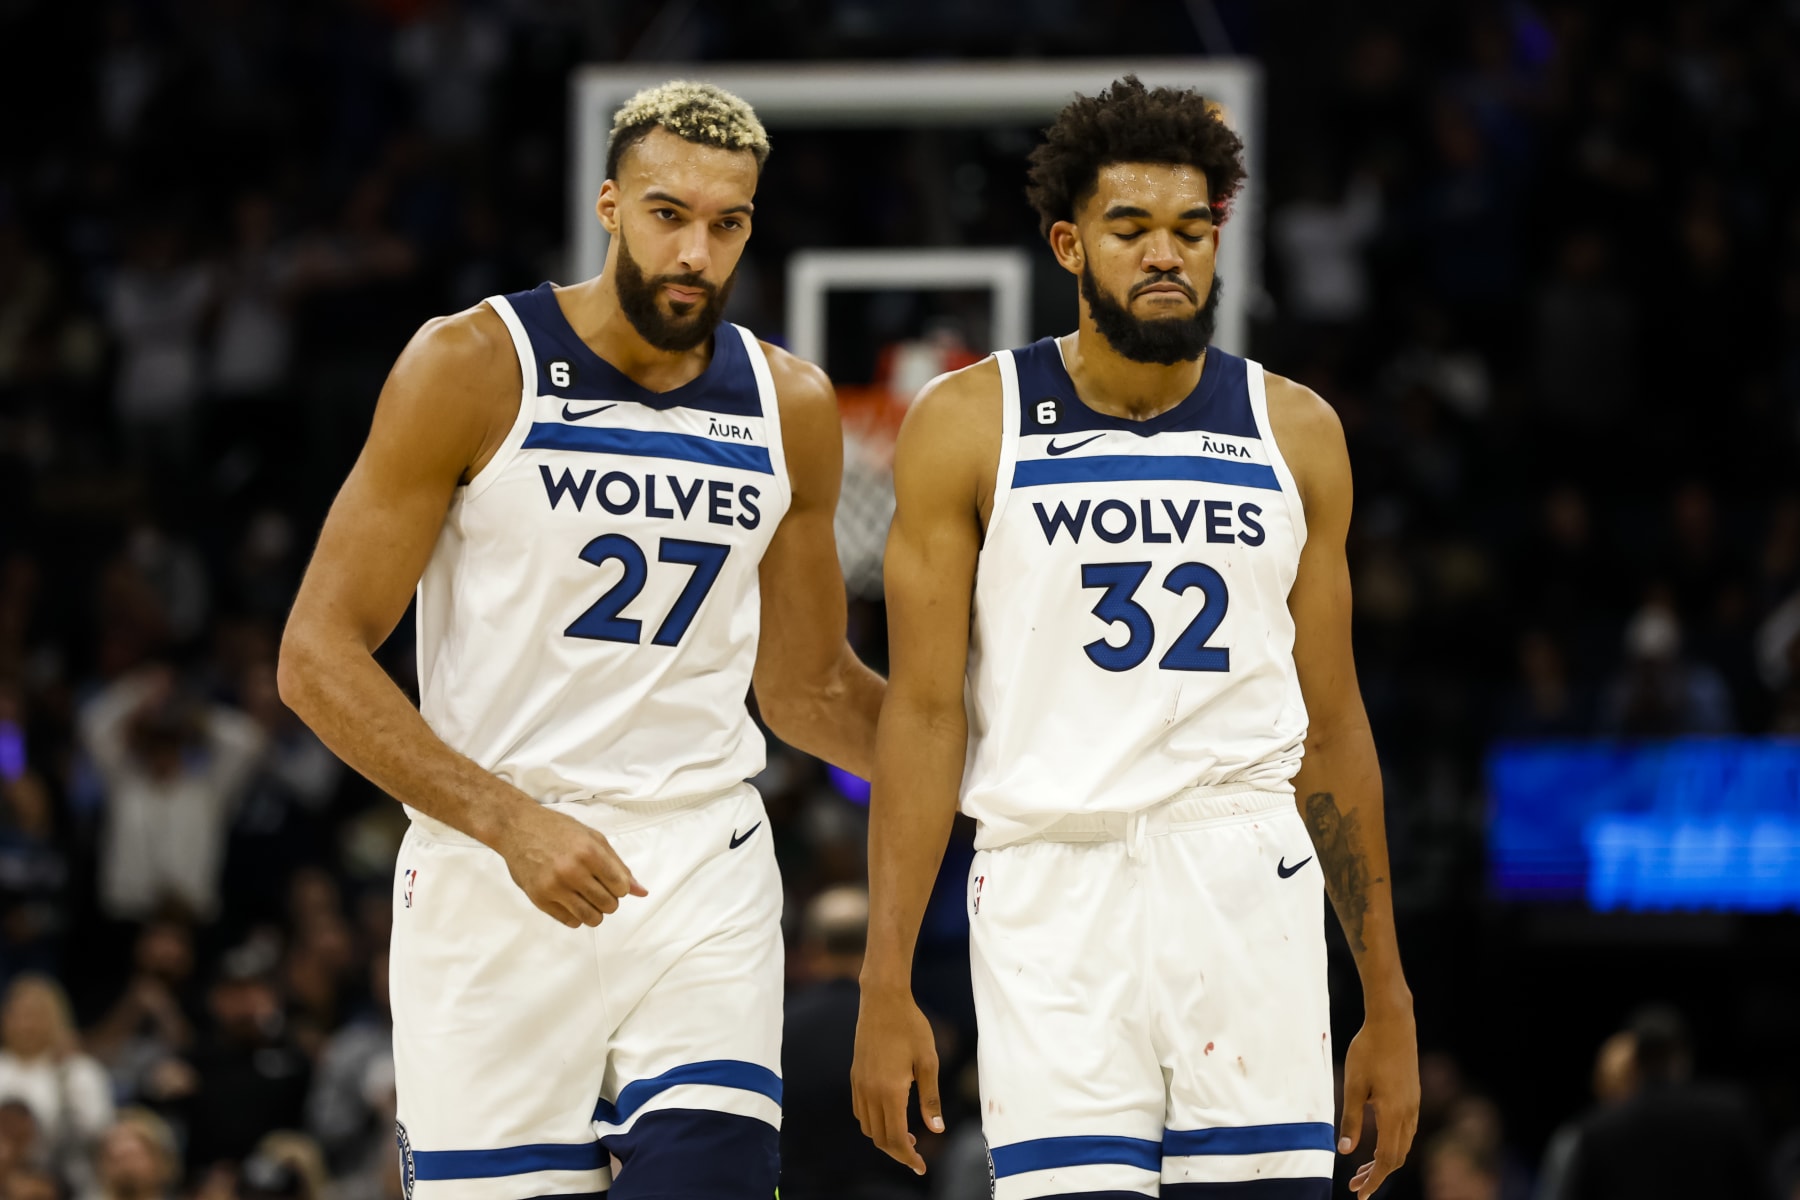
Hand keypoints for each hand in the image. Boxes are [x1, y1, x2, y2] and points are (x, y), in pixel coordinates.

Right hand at [492, 804, 646, 927]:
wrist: (518, 828)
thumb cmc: (558, 830)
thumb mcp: (593, 839)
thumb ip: (618, 866)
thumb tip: (642, 892)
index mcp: (589, 852)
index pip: (621, 887)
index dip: (620, 887)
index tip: (611, 881)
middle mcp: (572, 871)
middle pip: (609, 905)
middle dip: (609, 899)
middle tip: (598, 888)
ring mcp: (554, 887)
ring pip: (591, 918)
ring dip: (595, 911)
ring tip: (587, 897)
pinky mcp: (539, 899)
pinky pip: (570, 921)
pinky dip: (576, 916)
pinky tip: (571, 900)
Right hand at [851, 984, 942, 1174]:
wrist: (883, 1000)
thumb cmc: (911, 1027)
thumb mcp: (928, 1062)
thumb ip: (930, 1099)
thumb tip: (936, 1130)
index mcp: (889, 1090)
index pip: (895, 1138)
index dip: (907, 1157)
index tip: (921, 1166)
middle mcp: (870, 1091)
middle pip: (879, 1138)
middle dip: (897, 1152)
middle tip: (917, 1155)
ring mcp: (859, 1084)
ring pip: (867, 1127)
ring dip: (884, 1138)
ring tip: (907, 1136)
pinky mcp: (855, 1076)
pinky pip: (860, 1110)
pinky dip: (873, 1122)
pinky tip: (890, 1115)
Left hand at [1338, 1001, 1419, 1198]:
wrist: (1394, 1023)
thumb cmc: (1368, 1050)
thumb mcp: (1353, 1085)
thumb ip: (1351, 1119)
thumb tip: (1346, 1152)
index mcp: (1393, 1113)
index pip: (1387, 1159)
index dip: (1374, 1180)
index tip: (1360, 1194)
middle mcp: (1409, 1113)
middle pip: (1397, 1157)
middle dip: (1377, 1174)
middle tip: (1355, 1184)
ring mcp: (1414, 1104)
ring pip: (1404, 1145)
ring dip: (1385, 1160)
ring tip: (1363, 1167)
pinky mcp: (1414, 1096)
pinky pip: (1407, 1131)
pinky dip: (1393, 1144)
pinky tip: (1378, 1142)